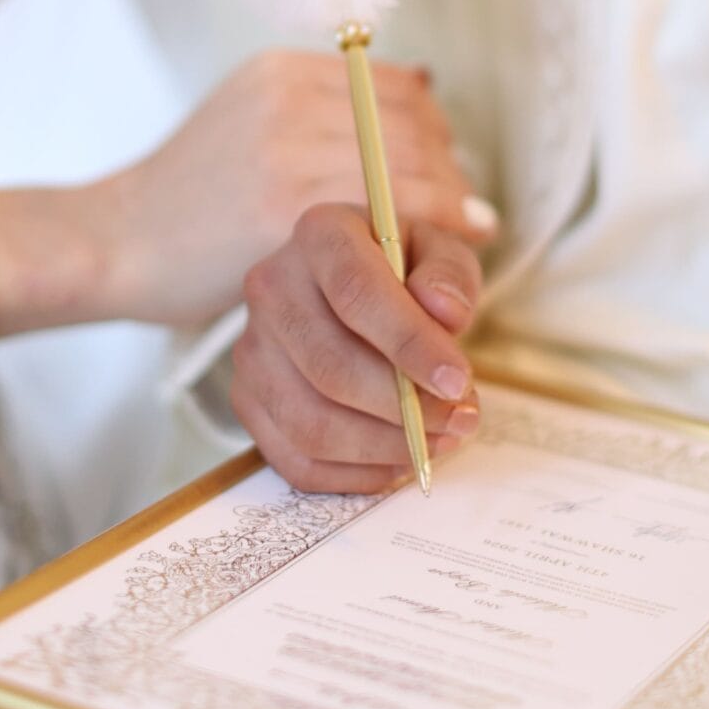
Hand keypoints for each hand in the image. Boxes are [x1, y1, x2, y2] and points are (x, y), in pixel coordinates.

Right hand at [0, 52, 496, 337]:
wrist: (118, 242)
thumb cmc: (189, 198)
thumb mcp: (250, 119)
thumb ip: (323, 108)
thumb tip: (425, 86)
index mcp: (282, 72)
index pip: (395, 87)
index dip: (433, 131)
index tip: (444, 168)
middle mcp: (288, 98)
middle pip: (411, 124)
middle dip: (447, 169)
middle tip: (462, 209)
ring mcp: (287, 150)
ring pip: (409, 166)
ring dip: (446, 202)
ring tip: (454, 233)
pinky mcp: (286, 209)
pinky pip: (390, 211)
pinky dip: (428, 231)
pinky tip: (431, 256)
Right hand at [233, 204, 485, 493]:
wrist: (359, 284)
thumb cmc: (404, 268)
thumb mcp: (440, 251)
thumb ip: (449, 274)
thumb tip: (445, 313)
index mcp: (320, 234)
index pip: (356, 291)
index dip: (409, 344)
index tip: (458, 382)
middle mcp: (271, 286)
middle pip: (331, 367)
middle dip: (404, 408)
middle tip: (460, 419)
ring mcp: (252, 347)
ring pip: (311, 423)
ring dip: (384, 447)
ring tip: (436, 440)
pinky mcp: (248, 399)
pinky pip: (296, 459)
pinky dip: (354, 474)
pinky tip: (396, 458)